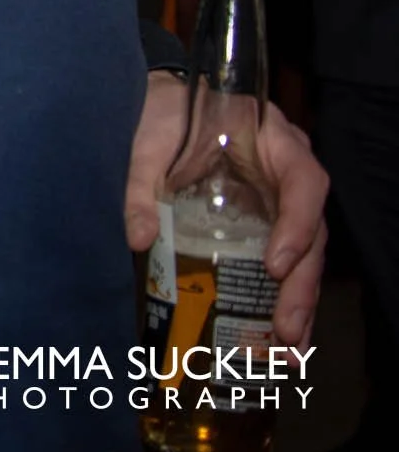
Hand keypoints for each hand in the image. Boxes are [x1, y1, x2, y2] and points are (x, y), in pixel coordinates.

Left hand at [125, 72, 330, 347]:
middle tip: (288, 329)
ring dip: (297, 302)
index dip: (298, 225)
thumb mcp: (147, 140)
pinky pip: (282, 261)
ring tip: (291, 349)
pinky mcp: (265, 224)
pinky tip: (274, 336)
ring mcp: (281, 202)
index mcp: (274, 141)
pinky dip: (279, 297)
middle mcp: (288, 174)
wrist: (160, 103)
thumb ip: (140, 183)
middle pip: (311, 232)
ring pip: (304, 255)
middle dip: (301, 284)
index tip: (276, 263)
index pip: (304, 182)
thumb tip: (139, 238)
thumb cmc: (162, 112)